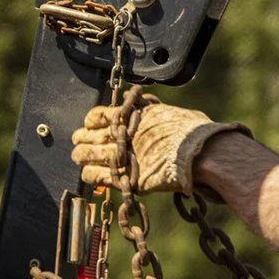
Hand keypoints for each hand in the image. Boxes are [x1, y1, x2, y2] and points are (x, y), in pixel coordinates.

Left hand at [73, 95, 250, 193]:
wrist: (200, 153)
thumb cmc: (192, 133)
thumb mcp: (169, 113)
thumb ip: (152, 110)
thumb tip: (142, 101)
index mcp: (133, 117)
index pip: (102, 115)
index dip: (93, 120)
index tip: (90, 123)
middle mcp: (124, 136)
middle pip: (91, 135)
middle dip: (83, 138)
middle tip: (77, 141)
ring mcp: (122, 157)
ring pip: (88, 154)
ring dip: (81, 155)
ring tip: (77, 156)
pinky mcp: (125, 177)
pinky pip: (97, 176)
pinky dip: (90, 175)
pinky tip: (86, 175)